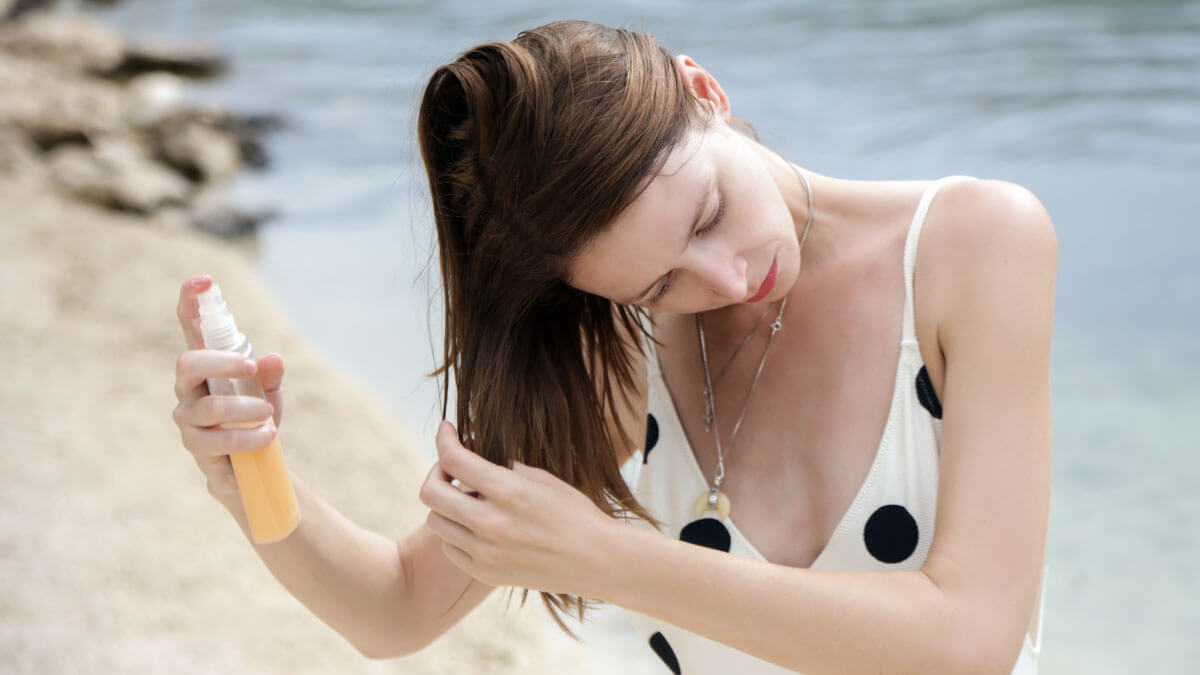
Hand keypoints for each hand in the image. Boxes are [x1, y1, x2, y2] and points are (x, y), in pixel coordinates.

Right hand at [171, 274, 283, 498]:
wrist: (250, 465)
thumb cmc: (254, 419)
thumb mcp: (269, 394)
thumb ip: (270, 376)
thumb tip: (273, 358)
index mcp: (206, 367)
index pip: (191, 329)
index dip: (191, 302)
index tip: (204, 280)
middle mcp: (189, 388)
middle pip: (188, 363)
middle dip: (221, 363)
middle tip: (251, 368)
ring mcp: (188, 417)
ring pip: (210, 407)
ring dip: (247, 409)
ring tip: (269, 416)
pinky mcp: (196, 446)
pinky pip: (218, 440)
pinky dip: (248, 437)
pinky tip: (267, 436)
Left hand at [418, 421, 620, 598]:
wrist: (596, 560)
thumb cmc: (573, 513)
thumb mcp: (541, 478)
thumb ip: (502, 466)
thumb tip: (471, 451)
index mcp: (509, 491)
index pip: (454, 459)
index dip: (444, 438)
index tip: (446, 429)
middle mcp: (492, 523)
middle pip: (431, 493)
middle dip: (437, 472)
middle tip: (451, 467)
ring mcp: (486, 552)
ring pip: (435, 521)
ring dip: (446, 505)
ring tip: (468, 499)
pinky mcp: (485, 573)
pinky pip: (449, 548)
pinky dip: (455, 532)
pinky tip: (475, 525)